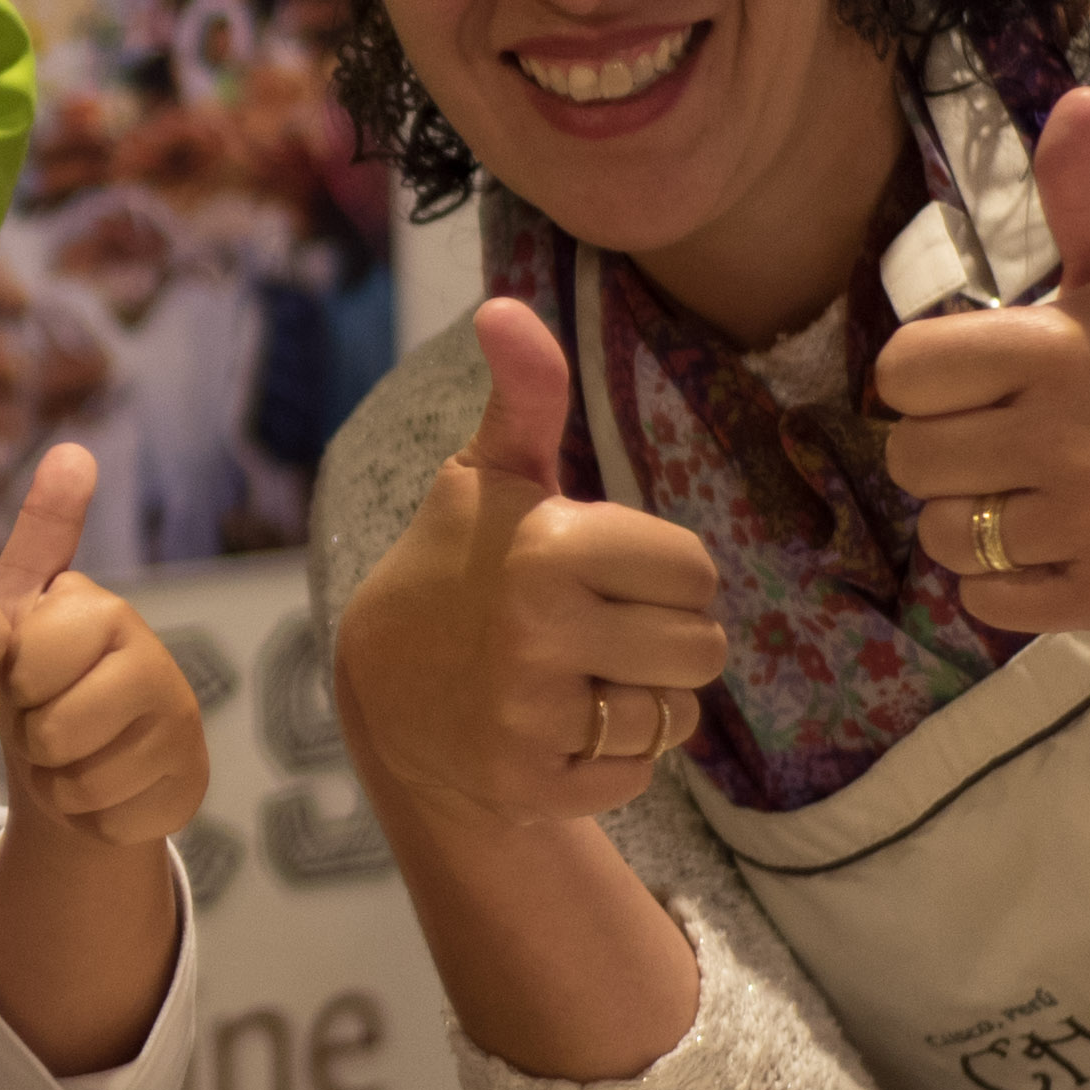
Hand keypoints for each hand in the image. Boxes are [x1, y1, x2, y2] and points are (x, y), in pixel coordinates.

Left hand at [0, 449, 207, 848]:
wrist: (69, 764)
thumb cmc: (32, 680)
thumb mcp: (10, 610)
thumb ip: (35, 535)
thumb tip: (75, 449)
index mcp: (102, 609)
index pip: (29, 662)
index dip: (12, 684)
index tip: (23, 675)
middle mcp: (153, 656)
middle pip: (56, 727)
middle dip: (33, 737)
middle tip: (45, 719)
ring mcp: (180, 722)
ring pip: (84, 778)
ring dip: (57, 779)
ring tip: (69, 752)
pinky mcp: (189, 781)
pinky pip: (111, 817)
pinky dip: (90, 816)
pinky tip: (99, 789)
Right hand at [331, 296, 729, 831]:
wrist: (388, 691)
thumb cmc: (461, 568)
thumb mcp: (490, 476)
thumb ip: (526, 395)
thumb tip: (504, 307)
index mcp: (548, 546)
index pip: (695, 570)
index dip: (664, 574)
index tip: (606, 574)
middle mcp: (539, 630)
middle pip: (701, 647)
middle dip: (664, 641)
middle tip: (599, 632)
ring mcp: (531, 714)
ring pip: (675, 715)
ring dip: (645, 702)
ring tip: (582, 680)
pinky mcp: (532, 781)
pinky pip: (637, 772)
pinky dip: (610, 759)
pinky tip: (558, 730)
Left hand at [875, 89, 1089, 638]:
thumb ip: (1077, 188)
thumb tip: (1078, 93)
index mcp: (1059, 350)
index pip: (901, 373)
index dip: (923, 380)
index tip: (974, 380)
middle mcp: (1076, 438)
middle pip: (908, 461)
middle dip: (942, 451)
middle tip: (1002, 438)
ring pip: (942, 534)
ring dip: (967, 517)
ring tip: (1028, 488)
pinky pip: (982, 599)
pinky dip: (998, 579)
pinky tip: (1050, 538)